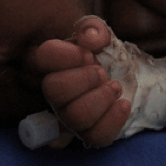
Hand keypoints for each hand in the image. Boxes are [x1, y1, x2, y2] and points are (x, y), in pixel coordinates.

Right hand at [28, 16, 130, 146]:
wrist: (120, 73)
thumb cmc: (101, 52)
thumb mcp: (98, 34)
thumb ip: (93, 29)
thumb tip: (91, 38)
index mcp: (51, 61)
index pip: (43, 57)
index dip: (66, 55)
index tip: (88, 53)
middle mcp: (53, 90)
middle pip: (54, 90)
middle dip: (84, 79)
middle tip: (101, 72)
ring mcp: (68, 114)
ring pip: (75, 117)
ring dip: (101, 99)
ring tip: (114, 87)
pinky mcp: (87, 131)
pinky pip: (95, 136)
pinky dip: (113, 120)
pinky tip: (123, 104)